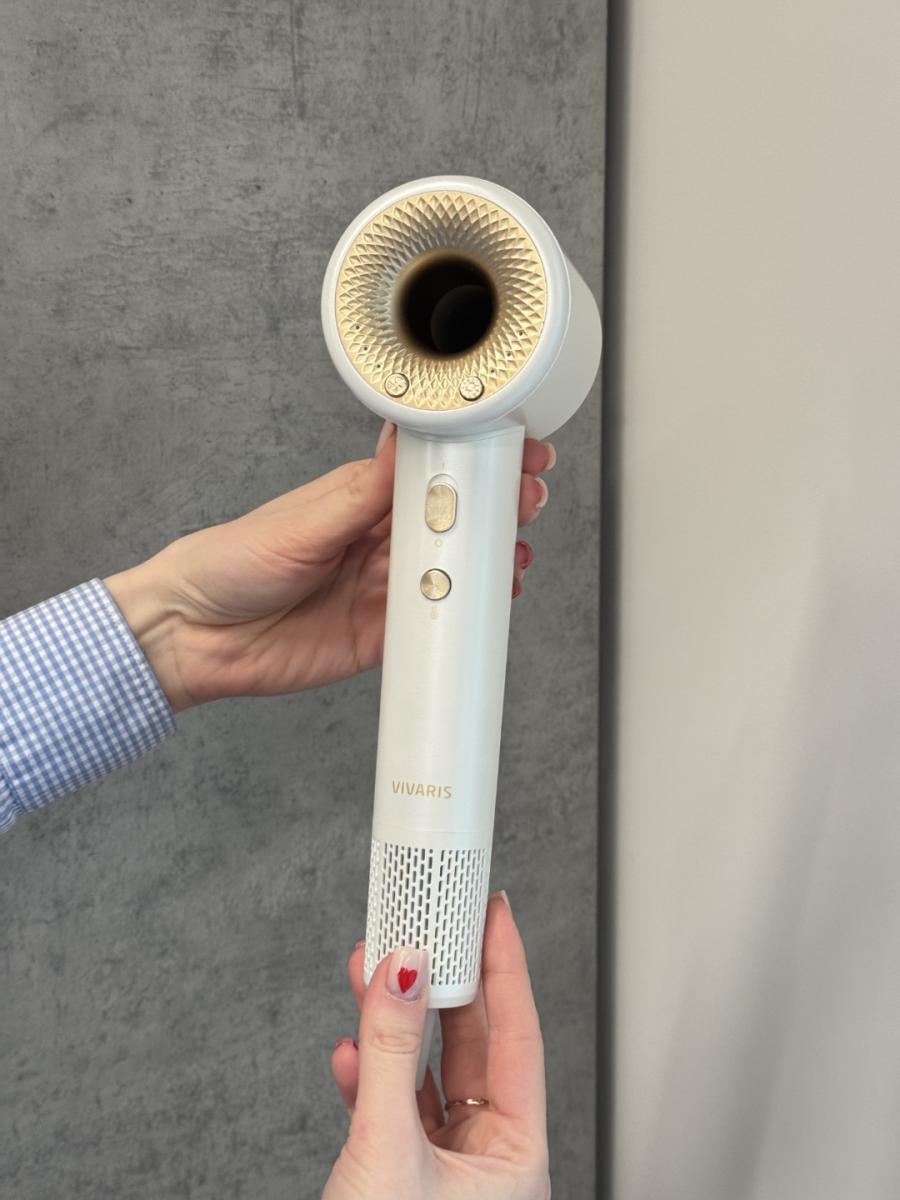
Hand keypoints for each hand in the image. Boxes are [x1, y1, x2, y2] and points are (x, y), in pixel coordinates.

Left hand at [104, 423, 555, 710]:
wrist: (193, 635)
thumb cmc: (230, 561)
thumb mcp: (300, 521)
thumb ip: (360, 493)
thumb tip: (406, 440)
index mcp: (360, 499)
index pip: (430, 475)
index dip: (475, 463)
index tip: (514, 453)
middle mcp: (377, 541)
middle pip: (452, 522)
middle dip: (495, 510)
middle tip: (526, 502)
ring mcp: (382, 589)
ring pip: (452, 572)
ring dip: (489, 564)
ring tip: (517, 556)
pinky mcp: (379, 637)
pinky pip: (433, 626)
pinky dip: (464, 617)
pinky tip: (489, 604)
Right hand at [324, 892, 549, 1199]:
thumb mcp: (388, 1146)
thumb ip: (392, 1055)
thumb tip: (404, 973)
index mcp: (516, 1157)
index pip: (517, 1035)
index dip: (505, 967)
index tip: (493, 914)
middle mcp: (487, 1160)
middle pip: (470, 1047)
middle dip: (438, 986)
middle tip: (430, 930)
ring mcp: (444, 1168)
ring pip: (424, 1073)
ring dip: (393, 1026)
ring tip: (373, 973)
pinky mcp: (400, 1177)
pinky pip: (392, 1108)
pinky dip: (369, 1077)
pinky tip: (350, 1052)